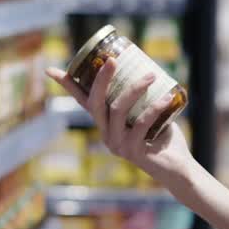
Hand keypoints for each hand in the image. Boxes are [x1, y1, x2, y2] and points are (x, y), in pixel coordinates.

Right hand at [46, 63, 196, 188]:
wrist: (178, 168)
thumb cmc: (164, 137)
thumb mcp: (151, 112)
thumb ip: (146, 96)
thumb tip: (148, 66)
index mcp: (106, 123)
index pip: (83, 101)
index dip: (67, 85)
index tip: (50, 70)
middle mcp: (107, 134)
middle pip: (95, 102)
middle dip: (101, 79)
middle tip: (113, 60)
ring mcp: (117, 144)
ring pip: (117, 110)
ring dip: (135, 89)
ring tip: (151, 75)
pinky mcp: (132, 152)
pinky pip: (141, 123)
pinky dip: (155, 107)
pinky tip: (167, 98)